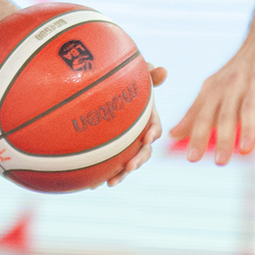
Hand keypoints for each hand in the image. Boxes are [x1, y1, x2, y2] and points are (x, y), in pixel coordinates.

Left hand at [97, 67, 167, 187]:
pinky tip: (91, 185)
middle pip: (143, 151)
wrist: (103, 90)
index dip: (153, 133)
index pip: (155, 127)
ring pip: (127, 163)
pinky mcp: (111, 152)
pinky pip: (109, 166)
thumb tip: (162, 69)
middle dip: (138, 160)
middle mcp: (138, 135)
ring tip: (111, 183)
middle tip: (130, 167)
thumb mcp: (137, 74)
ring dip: (121, 174)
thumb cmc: (126, 80)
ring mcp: (125, 145)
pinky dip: (102, 176)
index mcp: (147, 118)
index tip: (149, 137)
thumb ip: (149, 73)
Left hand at [170, 33, 254, 164]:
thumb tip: (173, 134)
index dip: (197, 136)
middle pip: (226, 114)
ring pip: (250, 107)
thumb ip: (195, 112)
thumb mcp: (213, 88)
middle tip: (220, 162)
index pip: (204, 116)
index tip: (192, 159)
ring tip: (246, 150)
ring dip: (249, 128)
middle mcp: (233, 85)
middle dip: (223, 138)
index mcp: (215, 89)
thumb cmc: (239, 69)